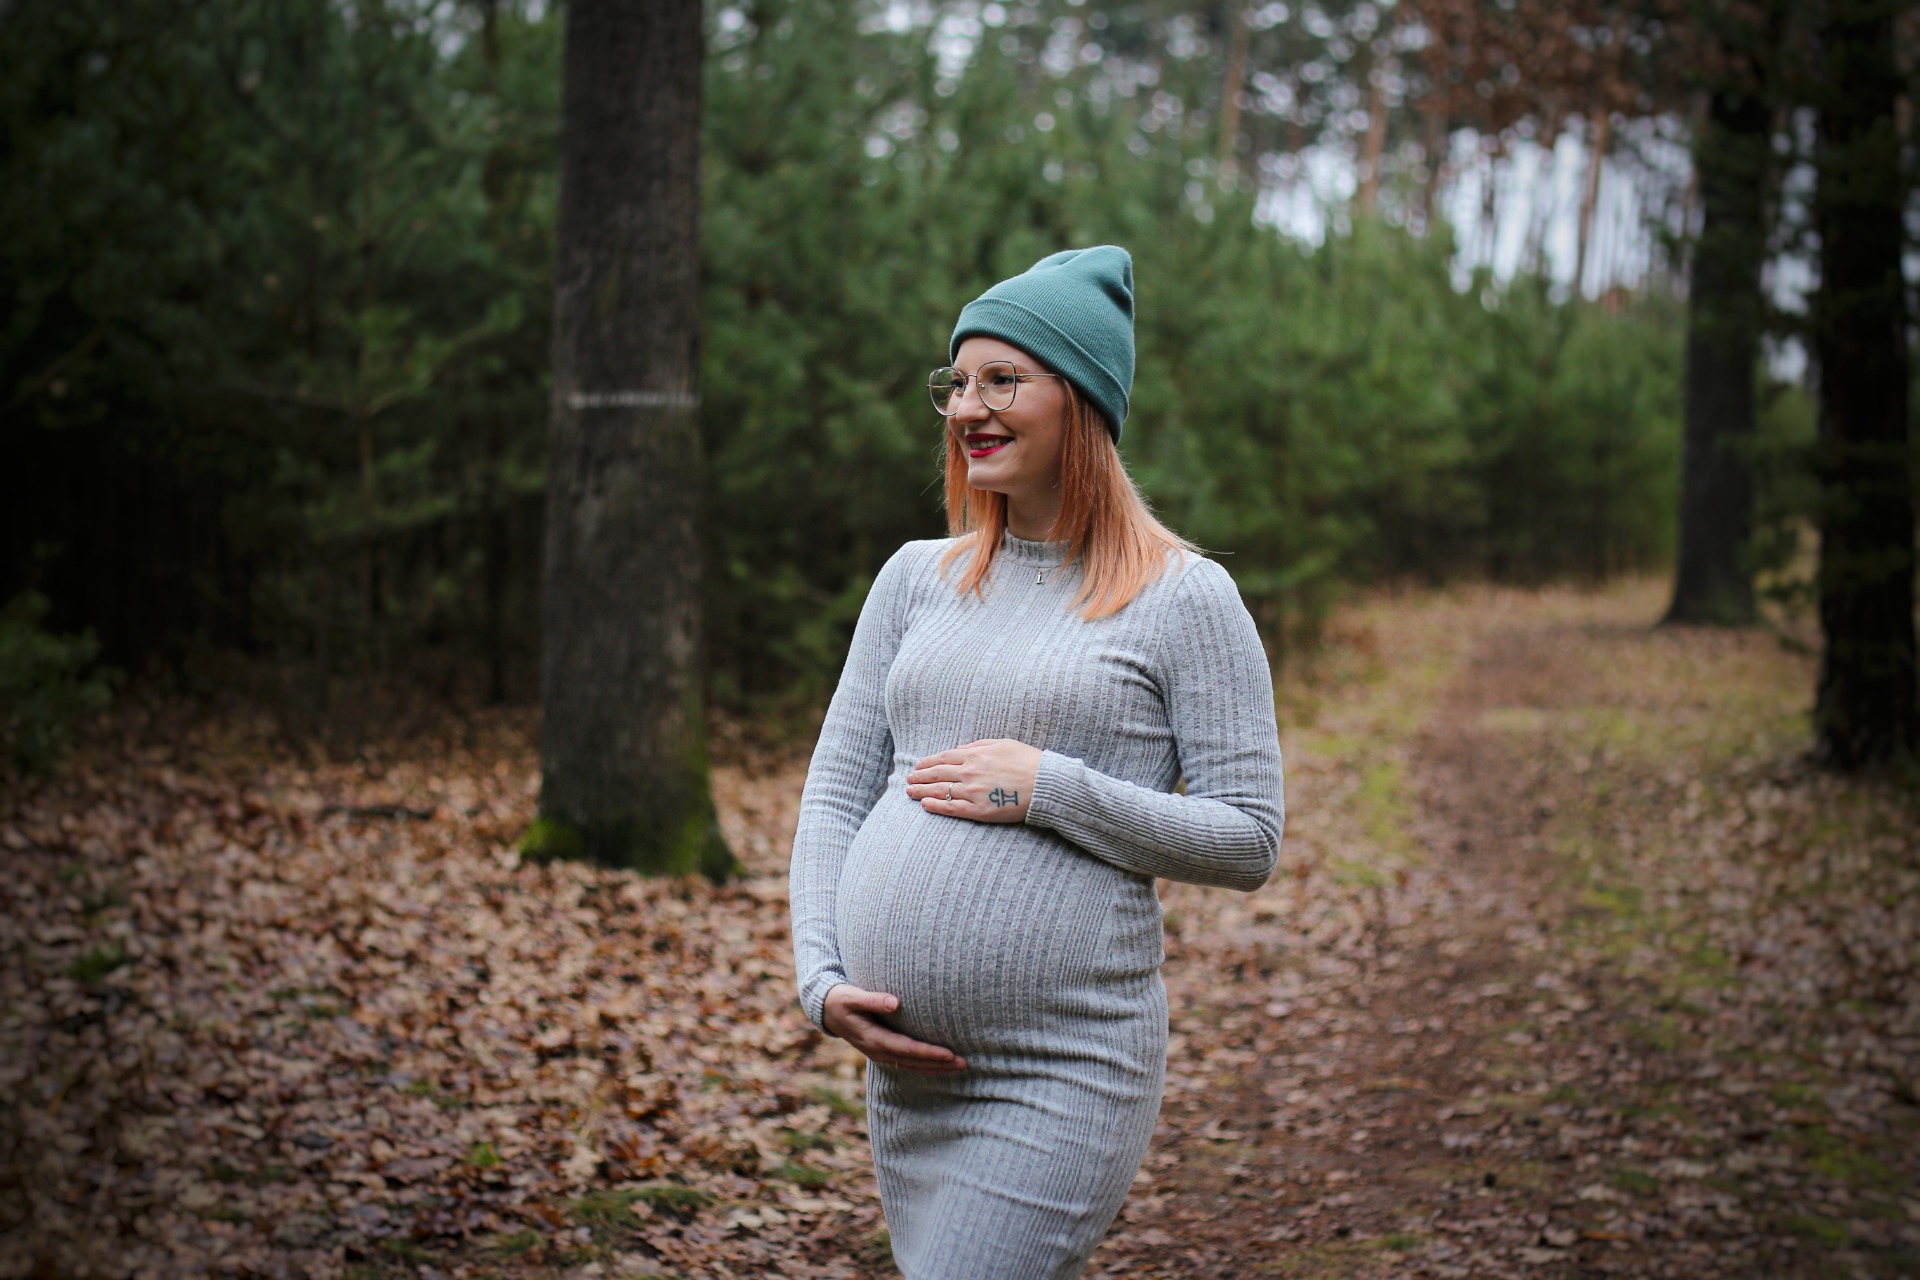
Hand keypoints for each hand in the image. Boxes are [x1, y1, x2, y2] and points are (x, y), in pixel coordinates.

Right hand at [821, 984, 966, 1073]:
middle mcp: (878, 1051)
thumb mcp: (852, 997)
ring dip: (936, 1068)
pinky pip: (908, 1063)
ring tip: (960, 1066)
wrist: (827, 1011)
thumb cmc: (841, 999)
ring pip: (912, 1066)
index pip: (907, 1050)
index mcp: (873, 1039)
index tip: (949, 1054)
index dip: (928, 1053)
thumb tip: (896, 1002)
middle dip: (939, 1064)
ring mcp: (881, 1054)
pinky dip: (926, 1065)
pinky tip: (941, 1065)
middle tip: (964, 1063)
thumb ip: (873, 999)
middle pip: (914, 1062)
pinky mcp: (884, 1051)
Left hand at [905, 738, 1040, 822]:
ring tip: (910, 792)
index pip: (943, 758)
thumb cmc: (1028, 761)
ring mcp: (973, 791)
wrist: (1045, 783)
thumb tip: (959, 749)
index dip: (928, 762)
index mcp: (975, 754)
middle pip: (937, 774)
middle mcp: (969, 772)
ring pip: (940, 790)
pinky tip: (925, 805)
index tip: (918, 766)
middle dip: (919, 777)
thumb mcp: (1002, 744)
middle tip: (908, 780)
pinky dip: (936, 806)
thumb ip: (978, 745)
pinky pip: (952, 808)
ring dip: (922, 791)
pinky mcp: (979, 810)